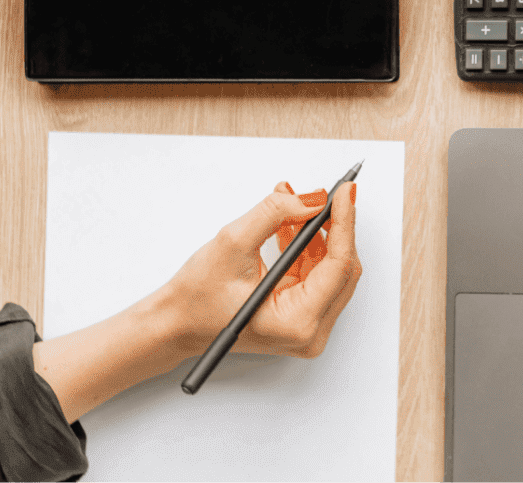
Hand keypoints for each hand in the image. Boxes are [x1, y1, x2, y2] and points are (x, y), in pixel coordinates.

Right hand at [165, 180, 360, 358]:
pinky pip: (317, 275)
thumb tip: (312, 199)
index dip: (344, 223)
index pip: (339, 266)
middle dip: (334, 227)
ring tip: (295, 206)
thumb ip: (274, 215)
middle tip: (327, 195)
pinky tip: (292, 227)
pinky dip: (308, 248)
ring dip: (319, 235)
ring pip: (331, 269)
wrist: (178, 323)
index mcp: (296, 322)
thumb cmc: (197, 298)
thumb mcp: (233, 244)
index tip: (345, 192)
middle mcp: (309, 331)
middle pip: (342, 269)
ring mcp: (307, 326)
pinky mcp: (301, 315)